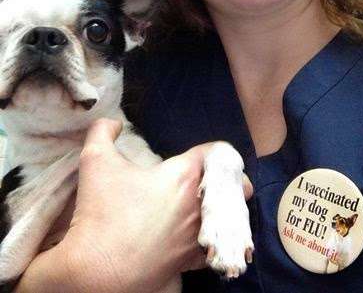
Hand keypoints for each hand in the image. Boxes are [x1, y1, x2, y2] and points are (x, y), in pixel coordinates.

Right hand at [16, 118, 252, 292]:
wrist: (96, 270)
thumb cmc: (101, 212)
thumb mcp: (95, 160)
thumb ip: (103, 130)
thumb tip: (113, 122)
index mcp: (184, 175)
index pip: (218, 152)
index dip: (212, 150)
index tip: (200, 155)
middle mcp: (200, 205)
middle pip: (236, 185)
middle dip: (229, 180)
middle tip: (210, 180)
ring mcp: (199, 236)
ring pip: (233, 218)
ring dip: (226, 209)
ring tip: (208, 206)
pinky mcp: (193, 262)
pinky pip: (217, 246)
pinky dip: (214, 238)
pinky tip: (200, 235)